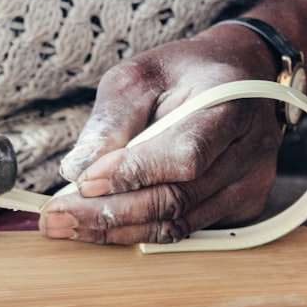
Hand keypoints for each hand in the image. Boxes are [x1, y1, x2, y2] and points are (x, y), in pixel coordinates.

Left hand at [41, 25, 284, 244]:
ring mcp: (250, 183)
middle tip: (56, 217)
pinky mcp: (242, 205)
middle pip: (176, 199)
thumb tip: (78, 169)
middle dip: (109, 213)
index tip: (84, 182)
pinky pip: (183, 230)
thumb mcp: (140, 76)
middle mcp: (250, 149)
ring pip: (177, 224)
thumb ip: (111, 119)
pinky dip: (137, 233)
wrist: (236, 76)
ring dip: (116, 230)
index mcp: (231, 103)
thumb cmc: (182, 73)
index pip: (184, 154)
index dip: (133, 173)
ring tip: (67, 226)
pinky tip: (100, 227)